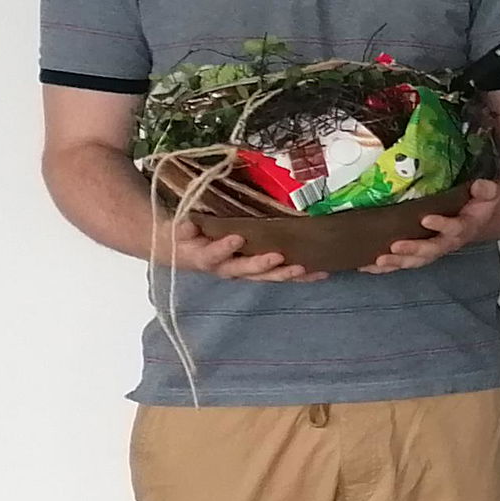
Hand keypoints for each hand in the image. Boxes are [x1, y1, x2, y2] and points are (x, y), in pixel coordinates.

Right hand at [159, 214, 321, 283]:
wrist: (185, 252)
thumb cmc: (186, 236)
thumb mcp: (178, 229)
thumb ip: (183, 228)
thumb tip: (187, 224)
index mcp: (206, 258)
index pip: (213, 256)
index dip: (223, 248)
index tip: (236, 238)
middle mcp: (228, 269)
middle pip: (246, 270)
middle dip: (262, 265)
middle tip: (279, 256)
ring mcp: (246, 272)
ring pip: (268, 276)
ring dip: (288, 274)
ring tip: (306, 269)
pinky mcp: (260, 271)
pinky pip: (280, 275)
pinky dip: (301, 276)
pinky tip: (320, 273)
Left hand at [359, 179, 499, 274]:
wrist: (476, 221)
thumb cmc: (476, 206)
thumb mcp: (486, 195)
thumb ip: (485, 190)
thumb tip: (479, 186)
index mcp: (463, 228)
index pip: (454, 228)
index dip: (442, 225)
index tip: (426, 219)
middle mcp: (447, 243)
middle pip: (431, 251)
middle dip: (413, 250)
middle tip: (395, 247)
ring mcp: (432, 250)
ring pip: (416, 261)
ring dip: (397, 262)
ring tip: (379, 261)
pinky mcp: (420, 254)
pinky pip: (403, 263)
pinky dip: (386, 268)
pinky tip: (367, 267)